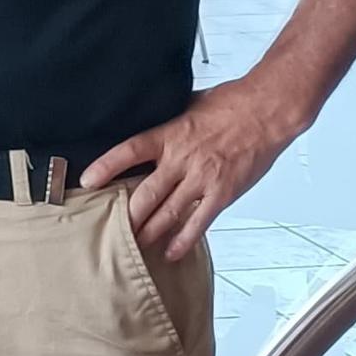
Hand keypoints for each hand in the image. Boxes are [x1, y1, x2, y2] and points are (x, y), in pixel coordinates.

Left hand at [80, 77, 298, 259]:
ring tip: (133, 247)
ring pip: (168, 213)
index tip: (87, 182)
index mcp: (169, 134)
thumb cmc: (231, 103)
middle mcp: (181, 159)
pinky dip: (183, 240)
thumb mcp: (189, 105)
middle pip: (145, 194)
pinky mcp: (222, 193)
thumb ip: (168, 120)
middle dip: (126, 216)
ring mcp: (202, 178)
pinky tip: (170, 252)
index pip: (129, 151)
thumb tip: (146, 120)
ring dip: (148, 233)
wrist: (268, 110)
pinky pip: (199, 222)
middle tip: (110, 231)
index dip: (106, 167)